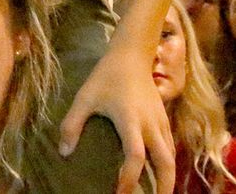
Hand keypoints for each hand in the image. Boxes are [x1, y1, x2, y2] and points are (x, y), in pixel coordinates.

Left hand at [58, 47, 174, 193]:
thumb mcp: (84, 97)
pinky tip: (160, 171)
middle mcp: (150, 124)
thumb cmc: (106, 76)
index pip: (135, 156)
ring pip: (171, 155)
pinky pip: (170, 145)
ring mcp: (160, 121)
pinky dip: (168, 162)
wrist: (132, 54)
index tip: (119, 193)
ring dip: (168, 176)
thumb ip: (72, 124)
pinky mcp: (165, 118)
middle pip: (165, 162)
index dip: (129, 178)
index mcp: (130, 120)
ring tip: (160, 193)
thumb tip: (64, 153)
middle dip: (163, 186)